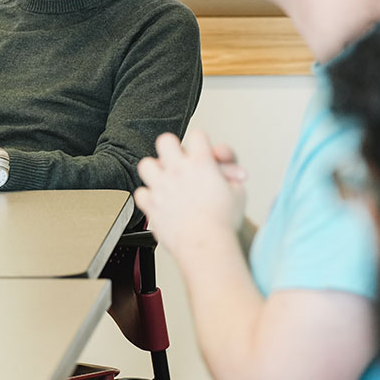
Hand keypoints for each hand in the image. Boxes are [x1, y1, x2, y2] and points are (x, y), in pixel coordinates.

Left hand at [134, 130, 245, 255]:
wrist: (205, 245)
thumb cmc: (222, 222)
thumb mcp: (238, 193)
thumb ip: (230, 177)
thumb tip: (227, 174)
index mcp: (201, 163)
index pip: (197, 135)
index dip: (202, 142)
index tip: (203, 151)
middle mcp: (178, 171)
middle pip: (166, 140)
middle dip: (172, 148)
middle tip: (178, 159)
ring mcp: (161, 187)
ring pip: (146, 164)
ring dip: (155, 170)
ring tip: (165, 179)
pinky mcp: (151, 205)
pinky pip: (141, 193)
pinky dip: (148, 196)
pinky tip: (159, 201)